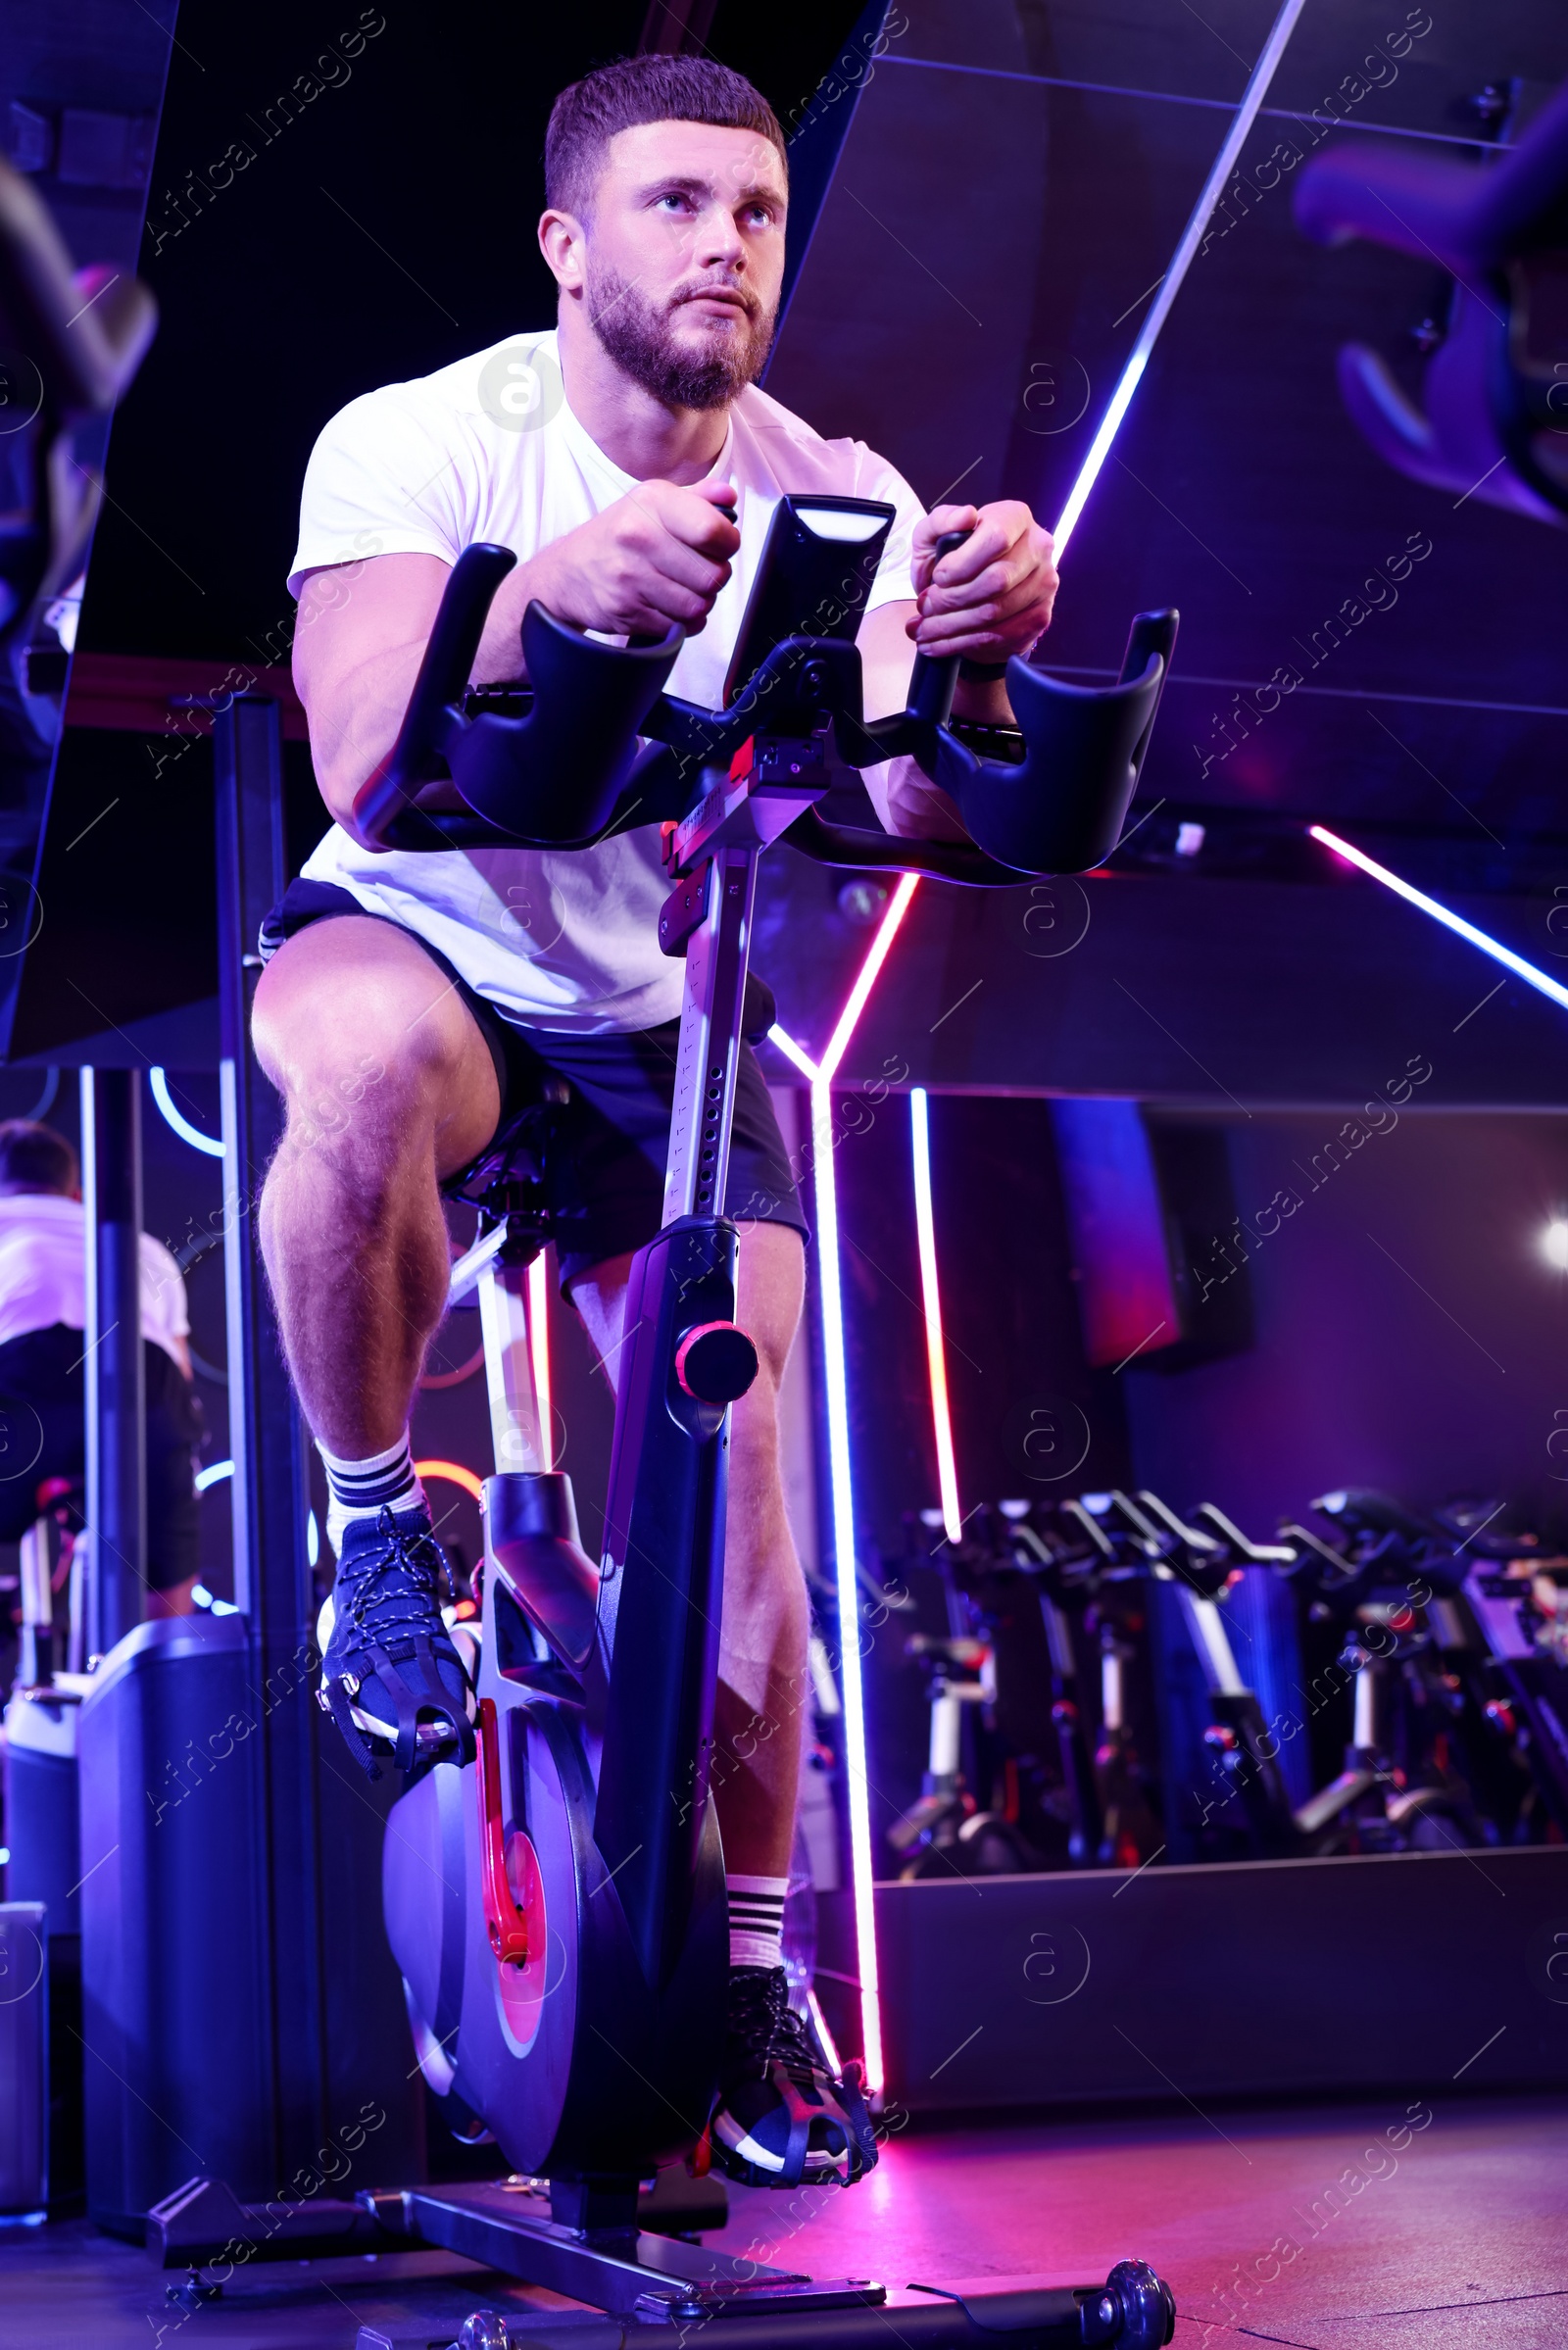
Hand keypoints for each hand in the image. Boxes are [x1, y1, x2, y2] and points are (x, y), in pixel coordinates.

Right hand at [528, 477, 739, 638]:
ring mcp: (631, 577)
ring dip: (699, 602)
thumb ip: (697, 498)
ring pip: (698, 605)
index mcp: (653, 502)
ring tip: (683, 589)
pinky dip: (682, 622)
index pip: (712, 530)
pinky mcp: (627, 611)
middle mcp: (639, 537)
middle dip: (714, 577)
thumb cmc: (619, 536)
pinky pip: (679, 626)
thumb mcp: (652, 503)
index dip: (729, 543)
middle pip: (713, 575)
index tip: (721, 545)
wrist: (568, 572)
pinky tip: (668, 606)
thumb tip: (728, 497)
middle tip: (699, 571)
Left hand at [908, 499, 1057, 664]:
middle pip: (997, 580)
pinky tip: (939, 643)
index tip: (938, 577)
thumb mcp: (933, 536)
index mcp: (1015, 517)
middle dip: (952, 599)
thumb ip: (941, 521)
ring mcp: (1044, 584)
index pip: (996, 538)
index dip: (962, 564)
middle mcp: (1038, 548)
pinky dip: (962, 643)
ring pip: (996, 612)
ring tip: (924, 629)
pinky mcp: (1039, 616)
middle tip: (926, 607)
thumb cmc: (952, 560)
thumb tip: (966, 516)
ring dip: (951, 626)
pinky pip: (1000, 636)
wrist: (970, 594)